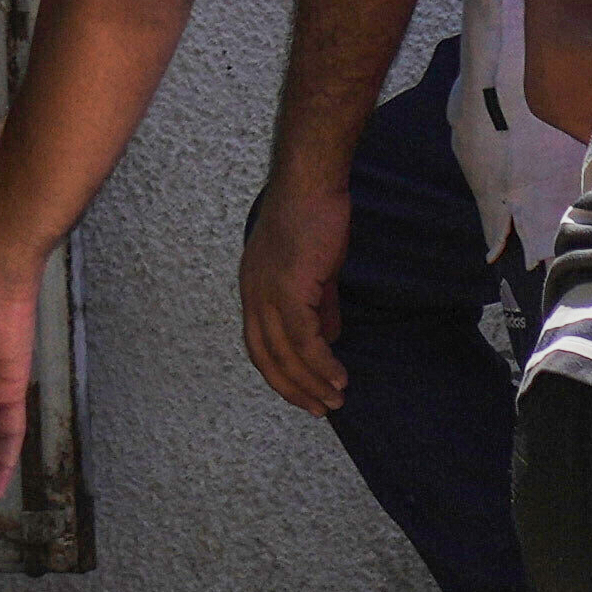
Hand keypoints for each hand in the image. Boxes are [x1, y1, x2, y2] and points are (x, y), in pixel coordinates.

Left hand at [235, 163, 351, 418]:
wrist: (311, 183)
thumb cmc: (314, 214)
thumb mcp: (314, 268)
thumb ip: (319, 304)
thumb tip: (329, 337)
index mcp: (254, 289)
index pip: (261, 343)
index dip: (281, 372)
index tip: (305, 392)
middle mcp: (253, 295)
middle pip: (267, 357)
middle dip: (293, 388)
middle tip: (319, 408)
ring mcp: (267, 293)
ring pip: (286, 354)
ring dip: (311, 381)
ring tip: (336, 399)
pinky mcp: (288, 289)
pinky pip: (305, 339)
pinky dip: (321, 362)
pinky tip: (339, 376)